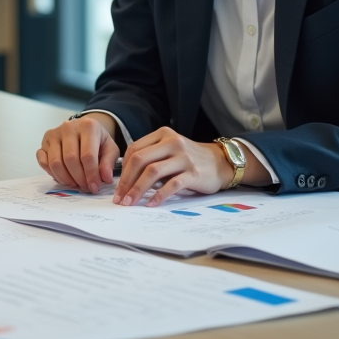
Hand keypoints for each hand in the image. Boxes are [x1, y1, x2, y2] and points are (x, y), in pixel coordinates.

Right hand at [35, 113, 119, 193]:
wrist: (84, 129)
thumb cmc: (97, 140)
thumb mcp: (110, 148)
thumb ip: (108, 163)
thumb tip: (105, 178)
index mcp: (88, 126)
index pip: (87, 155)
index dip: (91, 175)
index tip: (95, 187)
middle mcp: (68, 127)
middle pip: (70, 160)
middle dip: (78, 178)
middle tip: (85, 187)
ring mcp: (54, 134)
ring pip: (55, 163)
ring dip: (65, 179)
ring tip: (75, 184)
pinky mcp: (44, 141)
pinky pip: (43, 161)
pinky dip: (51, 173)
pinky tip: (63, 177)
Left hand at [112, 127, 231, 206]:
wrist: (220, 163)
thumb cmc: (190, 159)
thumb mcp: (169, 150)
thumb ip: (151, 157)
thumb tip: (126, 179)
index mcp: (162, 134)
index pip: (134, 149)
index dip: (122, 169)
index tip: (117, 186)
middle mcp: (172, 142)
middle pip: (140, 160)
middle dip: (126, 181)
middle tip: (120, 198)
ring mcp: (183, 157)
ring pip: (152, 172)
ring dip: (137, 189)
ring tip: (130, 202)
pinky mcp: (193, 173)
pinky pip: (171, 185)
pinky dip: (158, 195)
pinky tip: (150, 204)